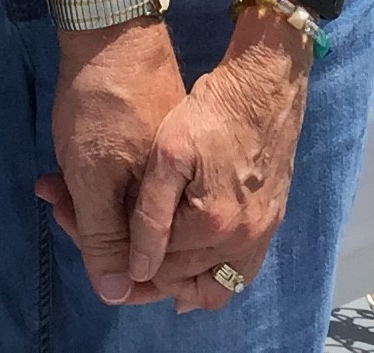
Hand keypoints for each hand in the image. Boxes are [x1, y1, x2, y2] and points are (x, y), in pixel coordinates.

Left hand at [36, 20, 189, 304]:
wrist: (113, 24)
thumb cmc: (101, 101)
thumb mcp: (91, 175)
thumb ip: (103, 234)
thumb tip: (116, 294)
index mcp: (169, 200)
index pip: (137, 256)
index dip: (93, 246)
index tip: (61, 212)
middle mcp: (181, 185)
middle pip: (133, 229)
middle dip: (86, 218)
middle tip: (50, 188)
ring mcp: (173, 157)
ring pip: (128, 200)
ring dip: (87, 195)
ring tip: (55, 175)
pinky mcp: (164, 135)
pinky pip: (132, 173)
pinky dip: (100, 172)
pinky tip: (73, 157)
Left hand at [127, 9, 311, 312]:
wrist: (265, 85)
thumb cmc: (210, 112)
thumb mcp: (167, 156)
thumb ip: (150, 218)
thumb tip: (137, 271)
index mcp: (213, 227)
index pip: (158, 269)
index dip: (124, 258)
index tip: (102, 239)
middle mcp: (242, 242)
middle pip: (183, 281)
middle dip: (146, 271)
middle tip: (115, 252)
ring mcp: (262, 235)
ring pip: (215, 288)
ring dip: (182, 284)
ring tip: (152, 268)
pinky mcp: (271, 222)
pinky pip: (239, 272)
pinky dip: (211, 276)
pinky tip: (190, 267)